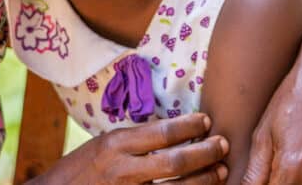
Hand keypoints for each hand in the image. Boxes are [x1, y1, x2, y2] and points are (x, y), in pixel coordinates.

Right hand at [34, 113, 229, 183]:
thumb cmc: (79, 170)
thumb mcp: (101, 146)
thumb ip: (133, 141)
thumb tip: (169, 130)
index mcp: (115, 145)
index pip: (161, 132)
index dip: (188, 126)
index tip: (205, 121)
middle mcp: (122, 169)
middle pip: (175, 161)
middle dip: (205, 153)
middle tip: (222, 145)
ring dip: (204, 179)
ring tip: (219, 170)